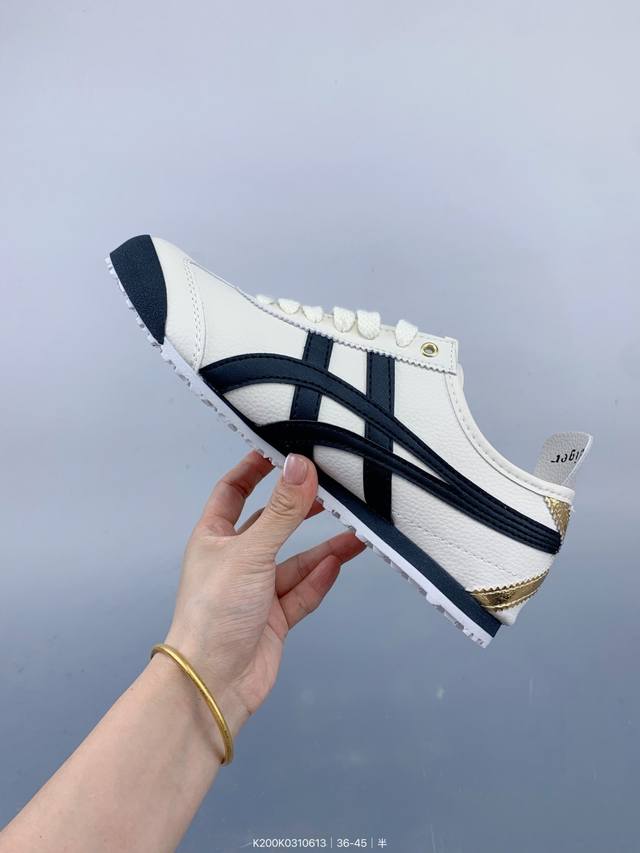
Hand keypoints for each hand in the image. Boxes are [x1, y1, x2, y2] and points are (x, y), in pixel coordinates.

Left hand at [162, 450, 364, 735]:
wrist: (213, 683)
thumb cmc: (217, 609)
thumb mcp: (251, 552)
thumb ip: (283, 511)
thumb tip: (302, 464)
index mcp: (213, 538)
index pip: (232, 492)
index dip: (253, 469)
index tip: (281, 449)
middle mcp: (234, 560)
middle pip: (271, 525)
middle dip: (298, 508)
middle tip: (330, 487)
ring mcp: (255, 591)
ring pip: (294, 561)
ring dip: (321, 547)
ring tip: (355, 528)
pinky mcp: (274, 619)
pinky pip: (302, 592)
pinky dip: (320, 578)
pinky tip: (341, 561)